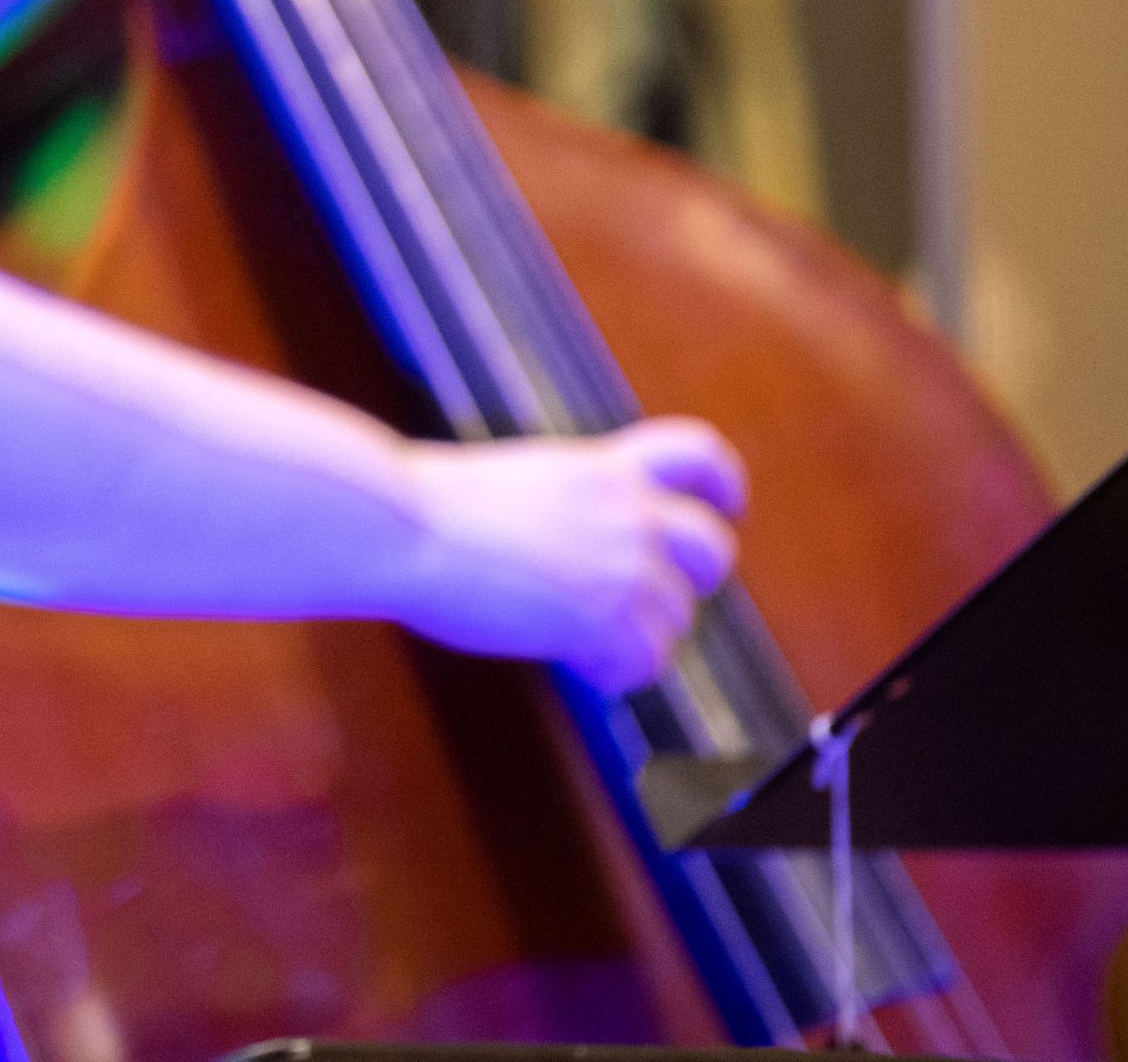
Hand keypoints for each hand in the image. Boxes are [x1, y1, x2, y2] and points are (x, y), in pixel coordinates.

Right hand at [387, 416, 746, 691]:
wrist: (403, 526)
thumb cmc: (429, 508)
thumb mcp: (520, 480)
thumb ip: (569, 504)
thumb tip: (572, 548)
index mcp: (601, 467)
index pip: (698, 453)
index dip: (722, 484)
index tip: (724, 506)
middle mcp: (625, 510)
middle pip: (712, 547)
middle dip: (691, 580)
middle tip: (647, 598)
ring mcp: (621, 565)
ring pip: (676, 618)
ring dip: (639, 637)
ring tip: (587, 644)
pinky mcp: (604, 618)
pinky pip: (645, 663)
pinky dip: (616, 672)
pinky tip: (580, 666)